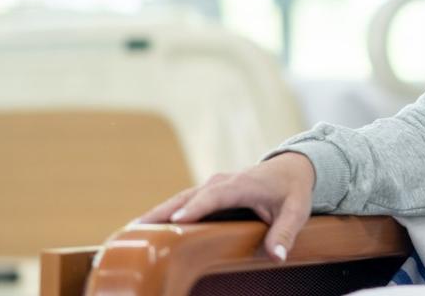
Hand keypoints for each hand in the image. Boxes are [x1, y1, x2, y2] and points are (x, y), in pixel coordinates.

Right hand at [133, 152, 316, 262]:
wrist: (291, 169)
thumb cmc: (293, 192)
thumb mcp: (297, 211)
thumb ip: (286, 232)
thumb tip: (276, 255)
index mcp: (241, 185)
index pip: (215, 196)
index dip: (196, 208)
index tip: (177, 220)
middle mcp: (220, 183)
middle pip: (187, 197)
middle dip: (162, 212)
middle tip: (134, 230)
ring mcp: (210, 188)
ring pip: (178, 201)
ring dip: (154, 215)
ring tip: (128, 234)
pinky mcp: (204, 195)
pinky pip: (180, 204)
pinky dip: (161, 215)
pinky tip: (142, 232)